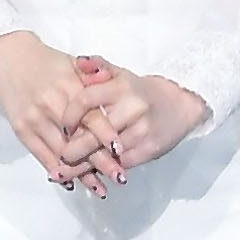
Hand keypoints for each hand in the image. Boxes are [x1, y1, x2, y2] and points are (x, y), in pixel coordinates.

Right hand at [0, 29, 114, 185]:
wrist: (10, 57)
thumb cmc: (48, 63)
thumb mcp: (74, 67)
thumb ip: (96, 84)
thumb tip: (118, 106)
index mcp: (70, 87)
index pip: (92, 117)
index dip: (107, 136)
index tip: (122, 152)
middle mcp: (52, 105)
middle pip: (80, 140)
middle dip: (100, 162)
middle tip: (119, 177)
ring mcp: (35, 118)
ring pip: (61, 153)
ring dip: (82, 173)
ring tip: (100, 188)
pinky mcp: (22, 129)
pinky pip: (41, 155)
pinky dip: (58, 170)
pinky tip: (71, 182)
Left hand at [63, 59, 207, 184]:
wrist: (181, 106)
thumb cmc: (142, 92)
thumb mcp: (121, 75)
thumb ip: (97, 68)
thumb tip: (79, 63)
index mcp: (121, 87)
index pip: (85, 100)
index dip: (70, 115)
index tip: (62, 126)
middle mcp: (132, 109)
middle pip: (93, 134)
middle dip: (72, 149)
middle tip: (58, 157)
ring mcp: (141, 131)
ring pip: (105, 154)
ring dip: (83, 166)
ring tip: (62, 173)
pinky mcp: (149, 150)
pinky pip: (120, 164)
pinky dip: (103, 171)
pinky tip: (88, 176)